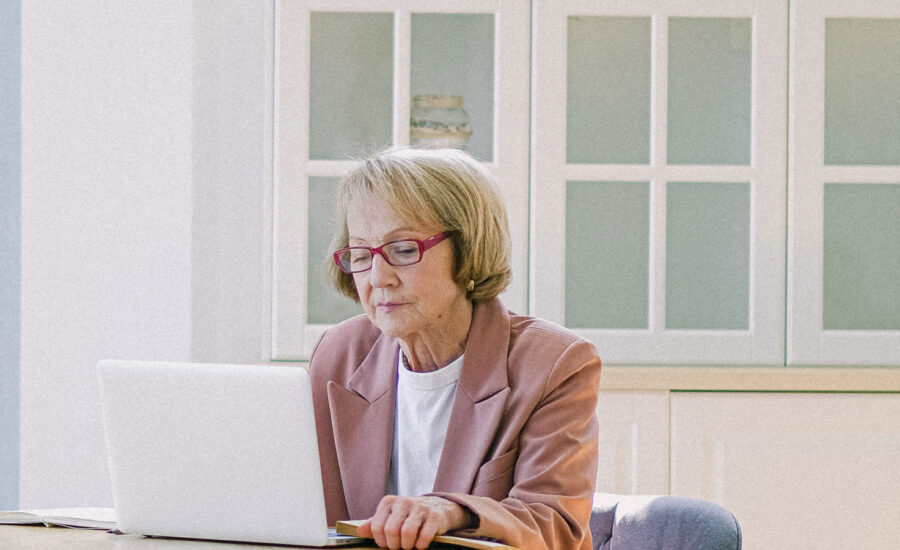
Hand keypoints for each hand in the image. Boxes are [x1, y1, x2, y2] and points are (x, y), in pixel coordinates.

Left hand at [356, 495, 473, 548]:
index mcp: (389, 502)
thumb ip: (374, 524)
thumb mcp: (390, 517)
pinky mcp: (435, 516)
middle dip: (394, 545)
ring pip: (407, 533)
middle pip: (391, 530)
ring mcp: (420, 507)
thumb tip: (359, 531)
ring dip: (407, 546)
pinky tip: (420, 543)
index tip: (387, 544)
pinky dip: (421, 545)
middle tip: (398, 546)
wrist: (437, 507)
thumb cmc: (409, 515)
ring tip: (409, 545)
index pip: (376, 527)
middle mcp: (404, 501)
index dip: (380, 541)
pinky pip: (424, 536)